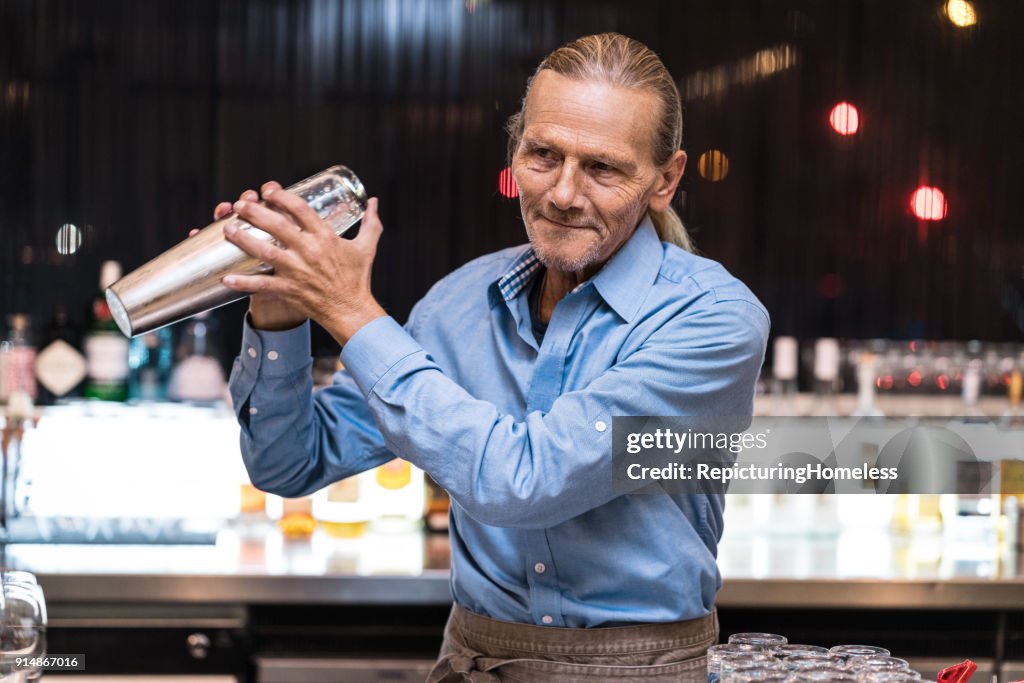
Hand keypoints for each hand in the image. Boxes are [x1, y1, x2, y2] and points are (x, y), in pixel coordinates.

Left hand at [220, 181, 387, 344]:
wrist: (352, 311)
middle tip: (240, 204)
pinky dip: (244, 283)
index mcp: (326, 237)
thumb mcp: (367, 247)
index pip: (300, 209)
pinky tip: (226, 278)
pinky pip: (263, 285)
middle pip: (277, 226)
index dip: (281, 196)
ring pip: (264, 252)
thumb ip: (371, 223)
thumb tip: (374, 201)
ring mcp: (297, 271)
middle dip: (255, 212)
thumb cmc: (358, 278)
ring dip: (243, 239)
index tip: (268, 190)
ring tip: (227, 228)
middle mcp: (309, 251)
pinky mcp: (290, 289)